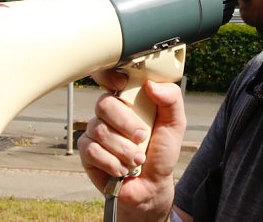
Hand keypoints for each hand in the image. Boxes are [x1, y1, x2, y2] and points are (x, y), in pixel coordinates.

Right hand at [78, 69, 186, 221]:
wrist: (151, 186)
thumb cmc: (161, 152)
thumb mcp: (175, 124)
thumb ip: (171, 99)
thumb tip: (150, 84)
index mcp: (129, 99)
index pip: (110, 77)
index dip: (109, 76)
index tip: (122, 84)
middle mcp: (110, 112)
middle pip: (104, 103)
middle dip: (125, 123)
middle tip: (142, 137)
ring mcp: (96, 130)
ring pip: (99, 129)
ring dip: (123, 149)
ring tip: (137, 160)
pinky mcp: (87, 151)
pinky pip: (91, 150)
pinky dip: (111, 162)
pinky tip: (122, 169)